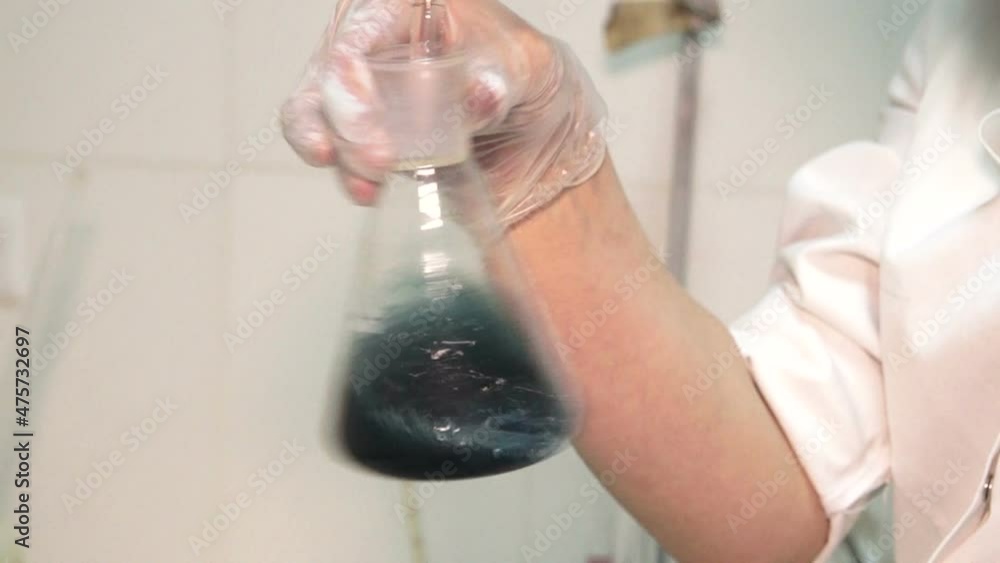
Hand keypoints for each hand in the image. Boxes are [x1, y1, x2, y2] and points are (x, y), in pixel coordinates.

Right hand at [280, 0, 606, 225]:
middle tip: (378, 160)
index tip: (366, 110)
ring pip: (316, 109)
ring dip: (336, 151)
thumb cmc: (533, 83)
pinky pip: (331, 148)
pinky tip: (369, 192)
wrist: (540, 142)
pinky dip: (345, 173)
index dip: (351, 67)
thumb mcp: (533, 69)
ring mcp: (368, 90)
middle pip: (331, 69)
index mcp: (418, 9)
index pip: (366, 23)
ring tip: (369, 185)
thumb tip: (481, 92)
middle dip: (344, 119)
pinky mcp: (367, 135)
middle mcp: (383, 41)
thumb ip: (506, 76)